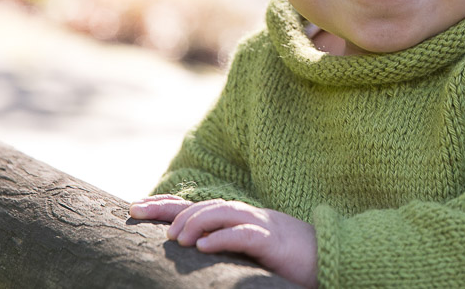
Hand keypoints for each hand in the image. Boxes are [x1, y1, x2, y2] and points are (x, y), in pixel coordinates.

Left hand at [130, 195, 317, 287]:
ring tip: (175, 238)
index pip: (195, 205)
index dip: (165, 204)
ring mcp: (260, 224)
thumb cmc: (288, 259)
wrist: (329, 257)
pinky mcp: (272, 241)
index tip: (135, 207)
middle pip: (202, 204)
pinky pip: (244, 236)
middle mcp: (245, 215)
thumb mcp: (249, 251)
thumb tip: (191, 252)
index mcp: (237, 218)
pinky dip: (221, 238)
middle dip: (168, 209)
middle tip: (140, 216)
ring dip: (194, 223)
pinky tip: (202, 247)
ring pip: (221, 213)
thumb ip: (225, 245)